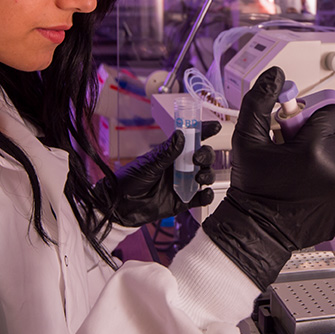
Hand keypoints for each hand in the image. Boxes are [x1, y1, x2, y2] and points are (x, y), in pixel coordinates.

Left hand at [96, 121, 219, 227]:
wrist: (119, 207)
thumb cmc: (129, 181)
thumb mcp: (148, 164)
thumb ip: (167, 152)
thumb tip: (181, 134)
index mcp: (170, 155)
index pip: (191, 140)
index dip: (204, 132)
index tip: (215, 126)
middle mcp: (179, 168)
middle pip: (202, 157)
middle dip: (206, 155)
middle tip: (197, 159)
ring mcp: (182, 184)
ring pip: (204, 176)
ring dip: (207, 174)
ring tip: (199, 178)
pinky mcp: (182, 201)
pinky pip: (199, 198)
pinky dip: (206, 196)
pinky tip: (204, 194)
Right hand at [203, 66, 334, 288]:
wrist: (257, 230)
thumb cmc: (253, 188)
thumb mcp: (247, 139)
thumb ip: (260, 102)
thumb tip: (275, 76)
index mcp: (314, 150)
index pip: (332, 112)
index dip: (313, 118)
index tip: (300, 129)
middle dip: (322, 138)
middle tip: (298, 153)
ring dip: (330, 160)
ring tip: (305, 173)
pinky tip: (315, 189)